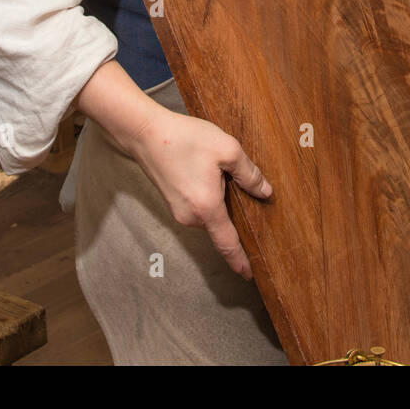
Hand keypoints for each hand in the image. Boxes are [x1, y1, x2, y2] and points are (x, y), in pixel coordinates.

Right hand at [127, 106, 271, 279]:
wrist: (144, 133)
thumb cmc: (184, 138)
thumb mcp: (226, 149)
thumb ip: (249, 174)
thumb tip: (265, 192)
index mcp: (207, 208)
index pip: (228, 244)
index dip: (240, 261)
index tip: (250, 275)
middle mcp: (191, 217)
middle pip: (222, 224)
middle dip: (234, 210)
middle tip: (239, 183)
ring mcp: (179, 212)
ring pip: (210, 213)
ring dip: (220, 199)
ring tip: (219, 170)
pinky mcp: (173, 203)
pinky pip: (199, 207)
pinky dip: (208, 196)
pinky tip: (207, 172)